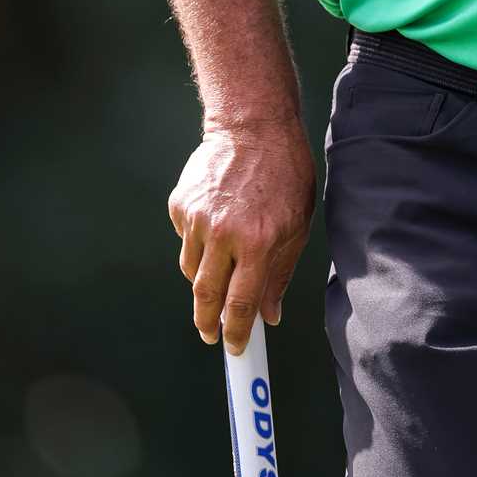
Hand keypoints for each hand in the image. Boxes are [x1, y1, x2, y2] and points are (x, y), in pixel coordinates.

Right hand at [168, 119, 315, 354]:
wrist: (253, 127)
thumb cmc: (285, 175)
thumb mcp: (296, 226)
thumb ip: (279, 273)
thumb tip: (269, 316)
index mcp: (259, 242)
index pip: (241, 304)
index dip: (237, 333)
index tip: (235, 350)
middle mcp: (224, 233)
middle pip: (206, 295)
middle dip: (207, 322)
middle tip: (211, 333)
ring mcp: (197, 218)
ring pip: (192, 270)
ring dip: (204, 280)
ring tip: (221, 268)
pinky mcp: (180, 205)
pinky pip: (186, 240)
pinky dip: (198, 243)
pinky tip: (216, 224)